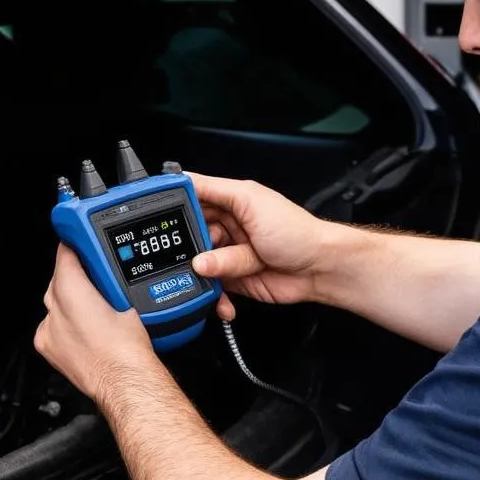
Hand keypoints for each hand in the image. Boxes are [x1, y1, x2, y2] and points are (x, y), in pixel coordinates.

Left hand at [35, 244, 159, 400]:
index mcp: (71, 290)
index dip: (75, 244)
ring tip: (93, 303)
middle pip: (58, 278)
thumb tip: (109, 272)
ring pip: (53, 302)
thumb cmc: (127, 348)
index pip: (65, 254)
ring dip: (68, 299)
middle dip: (74, 274)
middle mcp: (54, 308)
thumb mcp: (129, 300)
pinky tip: (83, 326)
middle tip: (94, 274)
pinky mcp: (47, 347)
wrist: (123, 381)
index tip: (80, 240)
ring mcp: (49, 329)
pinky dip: (63, 322)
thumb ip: (112, 281)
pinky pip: (51, 324)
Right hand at [188, 173, 331, 320]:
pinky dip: (212, 296)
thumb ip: (216, 193)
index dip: (174, 207)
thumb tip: (183, 183)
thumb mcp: (252, 201)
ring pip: (198, 265)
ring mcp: (229, 254)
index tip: (160, 220)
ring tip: (214, 274)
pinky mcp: (233, 279)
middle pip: (189, 236)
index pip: (192, 198)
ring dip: (203, 274)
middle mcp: (227, 227)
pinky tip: (220, 297)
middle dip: (188, 248)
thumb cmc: (297, 231)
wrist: (319, 269)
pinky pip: (211, 288)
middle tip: (191, 255)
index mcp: (229, 201)